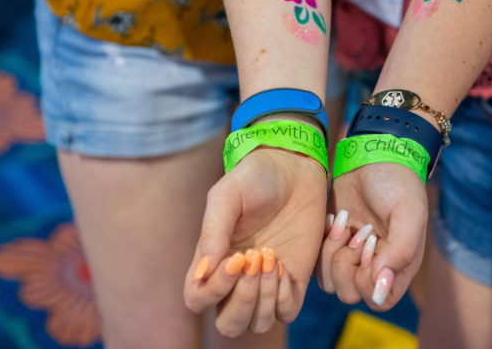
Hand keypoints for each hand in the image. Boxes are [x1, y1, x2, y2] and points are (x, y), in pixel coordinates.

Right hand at [183, 147, 326, 336]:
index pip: (197, 299)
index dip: (213, 290)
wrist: (293, 167)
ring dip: (264, 299)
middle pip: (229, 324)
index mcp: (211, 262)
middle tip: (255, 259)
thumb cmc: (253, 179)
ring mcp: (266, 283)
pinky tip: (284, 266)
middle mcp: (236, 280)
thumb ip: (212, 232)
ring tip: (271, 259)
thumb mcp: (226, 197)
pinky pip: (287, 313)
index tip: (235, 258)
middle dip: (242, 301)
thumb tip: (203, 272)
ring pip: (258, 324)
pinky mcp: (294, 280)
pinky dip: (284, 298)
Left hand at [317, 162, 427, 309]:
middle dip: (347, 263)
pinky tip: (334, 219)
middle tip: (356, 232)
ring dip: (332, 252)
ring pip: (329, 281)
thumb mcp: (408, 214)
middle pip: (350, 293)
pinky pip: (316, 263)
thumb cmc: (398, 183)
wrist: (374, 154)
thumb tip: (380, 290)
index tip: (371, 244)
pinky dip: (321, 244)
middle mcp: (374, 266)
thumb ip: (400, 253)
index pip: (380, 300)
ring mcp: (350, 255)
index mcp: (398, 266)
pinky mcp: (331, 242)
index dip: (369, 280)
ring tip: (344, 223)